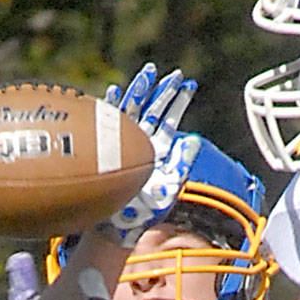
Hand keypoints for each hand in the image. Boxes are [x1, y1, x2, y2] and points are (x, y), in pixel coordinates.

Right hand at [105, 62, 199, 243]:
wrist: (117, 227)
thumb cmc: (142, 213)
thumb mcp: (169, 188)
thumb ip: (181, 164)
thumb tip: (195, 140)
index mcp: (156, 151)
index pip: (170, 121)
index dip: (179, 102)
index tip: (189, 85)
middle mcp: (140, 144)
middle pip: (154, 111)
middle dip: (164, 92)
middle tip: (175, 74)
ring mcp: (122, 143)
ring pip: (133, 110)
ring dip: (142, 90)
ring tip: (151, 72)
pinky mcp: (104, 148)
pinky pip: (106, 124)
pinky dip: (111, 108)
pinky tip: (114, 92)